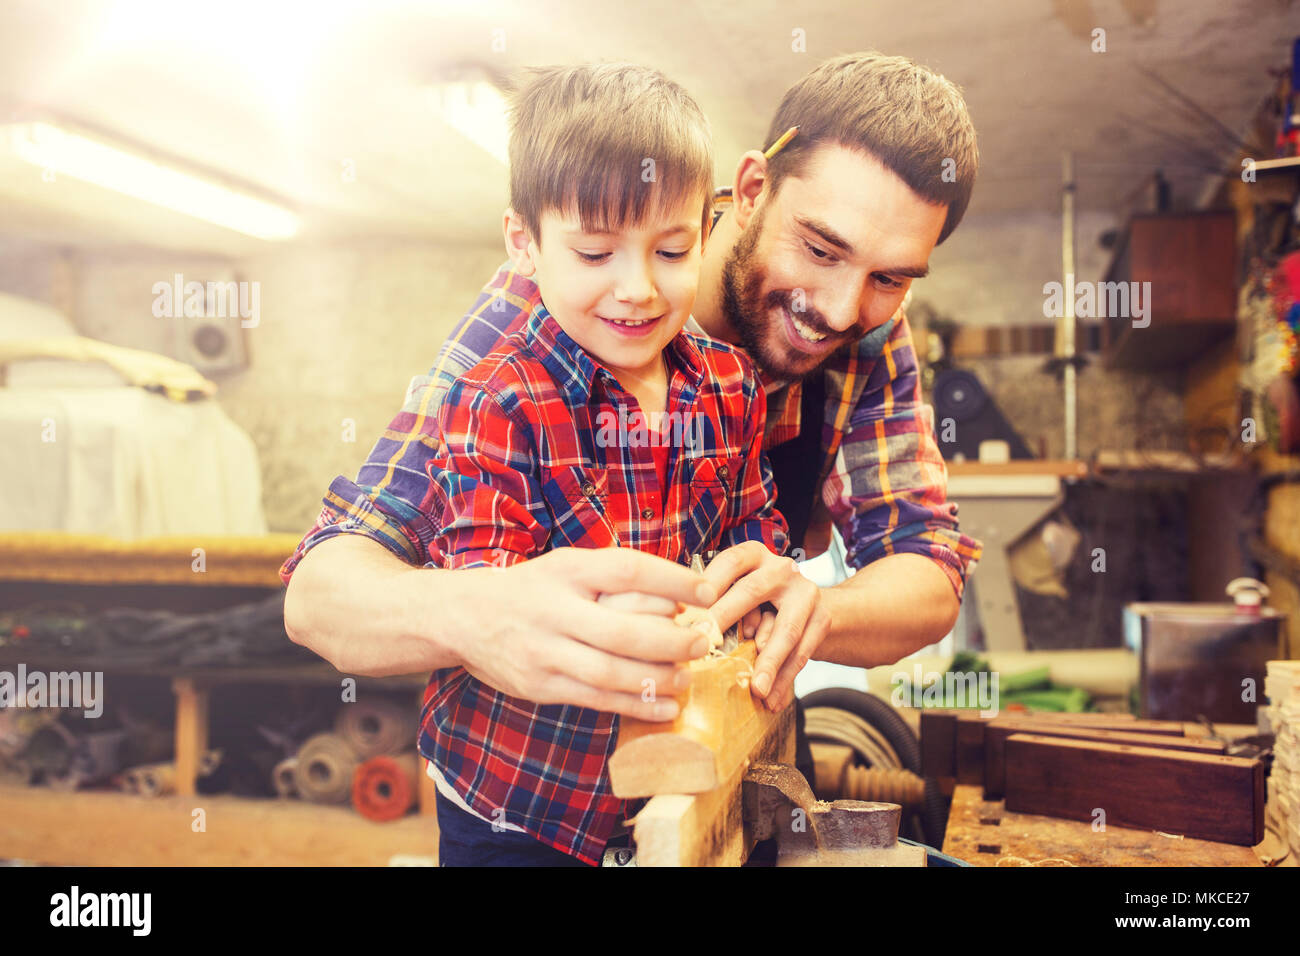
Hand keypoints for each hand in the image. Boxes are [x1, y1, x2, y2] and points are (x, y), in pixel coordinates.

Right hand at [449, 548, 718, 721]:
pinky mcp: (540, 686)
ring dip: (657, 679)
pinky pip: (596, 700)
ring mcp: (544, 652)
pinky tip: (665, 707)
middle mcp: (554, 610)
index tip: (707, 591)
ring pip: (611, 673)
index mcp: (566, 570)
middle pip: (623, 631)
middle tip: (702, 643)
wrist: (464, 617)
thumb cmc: (532, 589)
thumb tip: (679, 597)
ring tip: (687, 677)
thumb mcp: (567, 566)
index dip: (673, 580)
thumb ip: (613, 577)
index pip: (627, 570)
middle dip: (671, 642)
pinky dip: (635, 706)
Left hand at [701, 542, 830, 711]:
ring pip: (786, 629)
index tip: (689, 611)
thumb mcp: (738, 591)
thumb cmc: (758, 601)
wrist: (807, 604)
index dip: (709, 584)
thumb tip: (684, 633)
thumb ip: (718, 604)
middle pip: (753, 590)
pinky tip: (773, 700)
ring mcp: (806, 593)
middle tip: (706, 644)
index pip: (730, 562)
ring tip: (756, 690)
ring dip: (770, 664)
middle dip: (727, 617)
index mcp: (754, 555)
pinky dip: (786, 680)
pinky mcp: (822, 619)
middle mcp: (781, 568)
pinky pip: (803, 653)